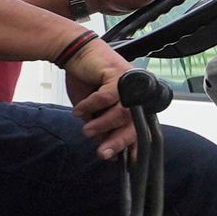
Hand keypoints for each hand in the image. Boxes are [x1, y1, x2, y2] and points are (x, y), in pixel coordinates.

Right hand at [61, 36, 141, 160]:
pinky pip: (106, 97)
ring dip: (103, 125)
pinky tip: (80, 110)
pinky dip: (91, 106)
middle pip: (135, 123)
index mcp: (136, 101)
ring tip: (87, 131)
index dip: (136, 145)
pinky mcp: (118, 73)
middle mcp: (138, 92)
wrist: (75, 53)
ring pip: (123, 112)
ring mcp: (130, 82)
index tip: (128, 162)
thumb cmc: (87, 81)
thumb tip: (106, 151)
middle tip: (103, 153)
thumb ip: (103, 128)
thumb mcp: (95, 111)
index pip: (142, 127)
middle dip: (119, 141)